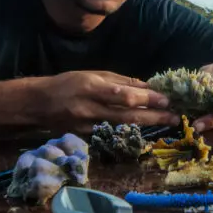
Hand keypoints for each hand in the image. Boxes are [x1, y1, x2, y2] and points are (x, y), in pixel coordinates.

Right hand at [39, 70, 179, 133]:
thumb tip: (146, 86)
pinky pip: (112, 133)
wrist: (38, 103)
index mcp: (92, 88)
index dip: (147, 99)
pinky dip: (130, 130)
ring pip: (123, 126)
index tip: (166, 100)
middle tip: (174, 117)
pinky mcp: (86, 137)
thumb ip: (120, 82)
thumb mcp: (93, 74)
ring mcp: (87, 126)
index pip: (124, 96)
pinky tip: (144, 128)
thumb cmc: (68, 83)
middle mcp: (90, 109)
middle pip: (128, 115)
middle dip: (154, 116)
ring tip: (166, 122)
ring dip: (146, 124)